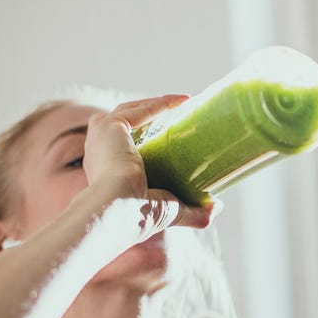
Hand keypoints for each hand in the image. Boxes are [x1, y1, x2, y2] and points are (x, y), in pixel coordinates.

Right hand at [82, 95, 219, 234]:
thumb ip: (193, 211)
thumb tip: (217, 207)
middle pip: (129, 123)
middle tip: (182, 115)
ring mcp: (101, 137)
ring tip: (185, 103)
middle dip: (154, 115)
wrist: (120, 211)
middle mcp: (100, 152)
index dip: (149, 136)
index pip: (126, 146)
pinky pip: (140, 110)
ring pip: (132, 110)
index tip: (174, 133)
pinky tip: (183, 101)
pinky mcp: (110, 126)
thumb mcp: (170, 211)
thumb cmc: (138, 216)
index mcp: (107, 171)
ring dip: (158, 105)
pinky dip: (161, 104)